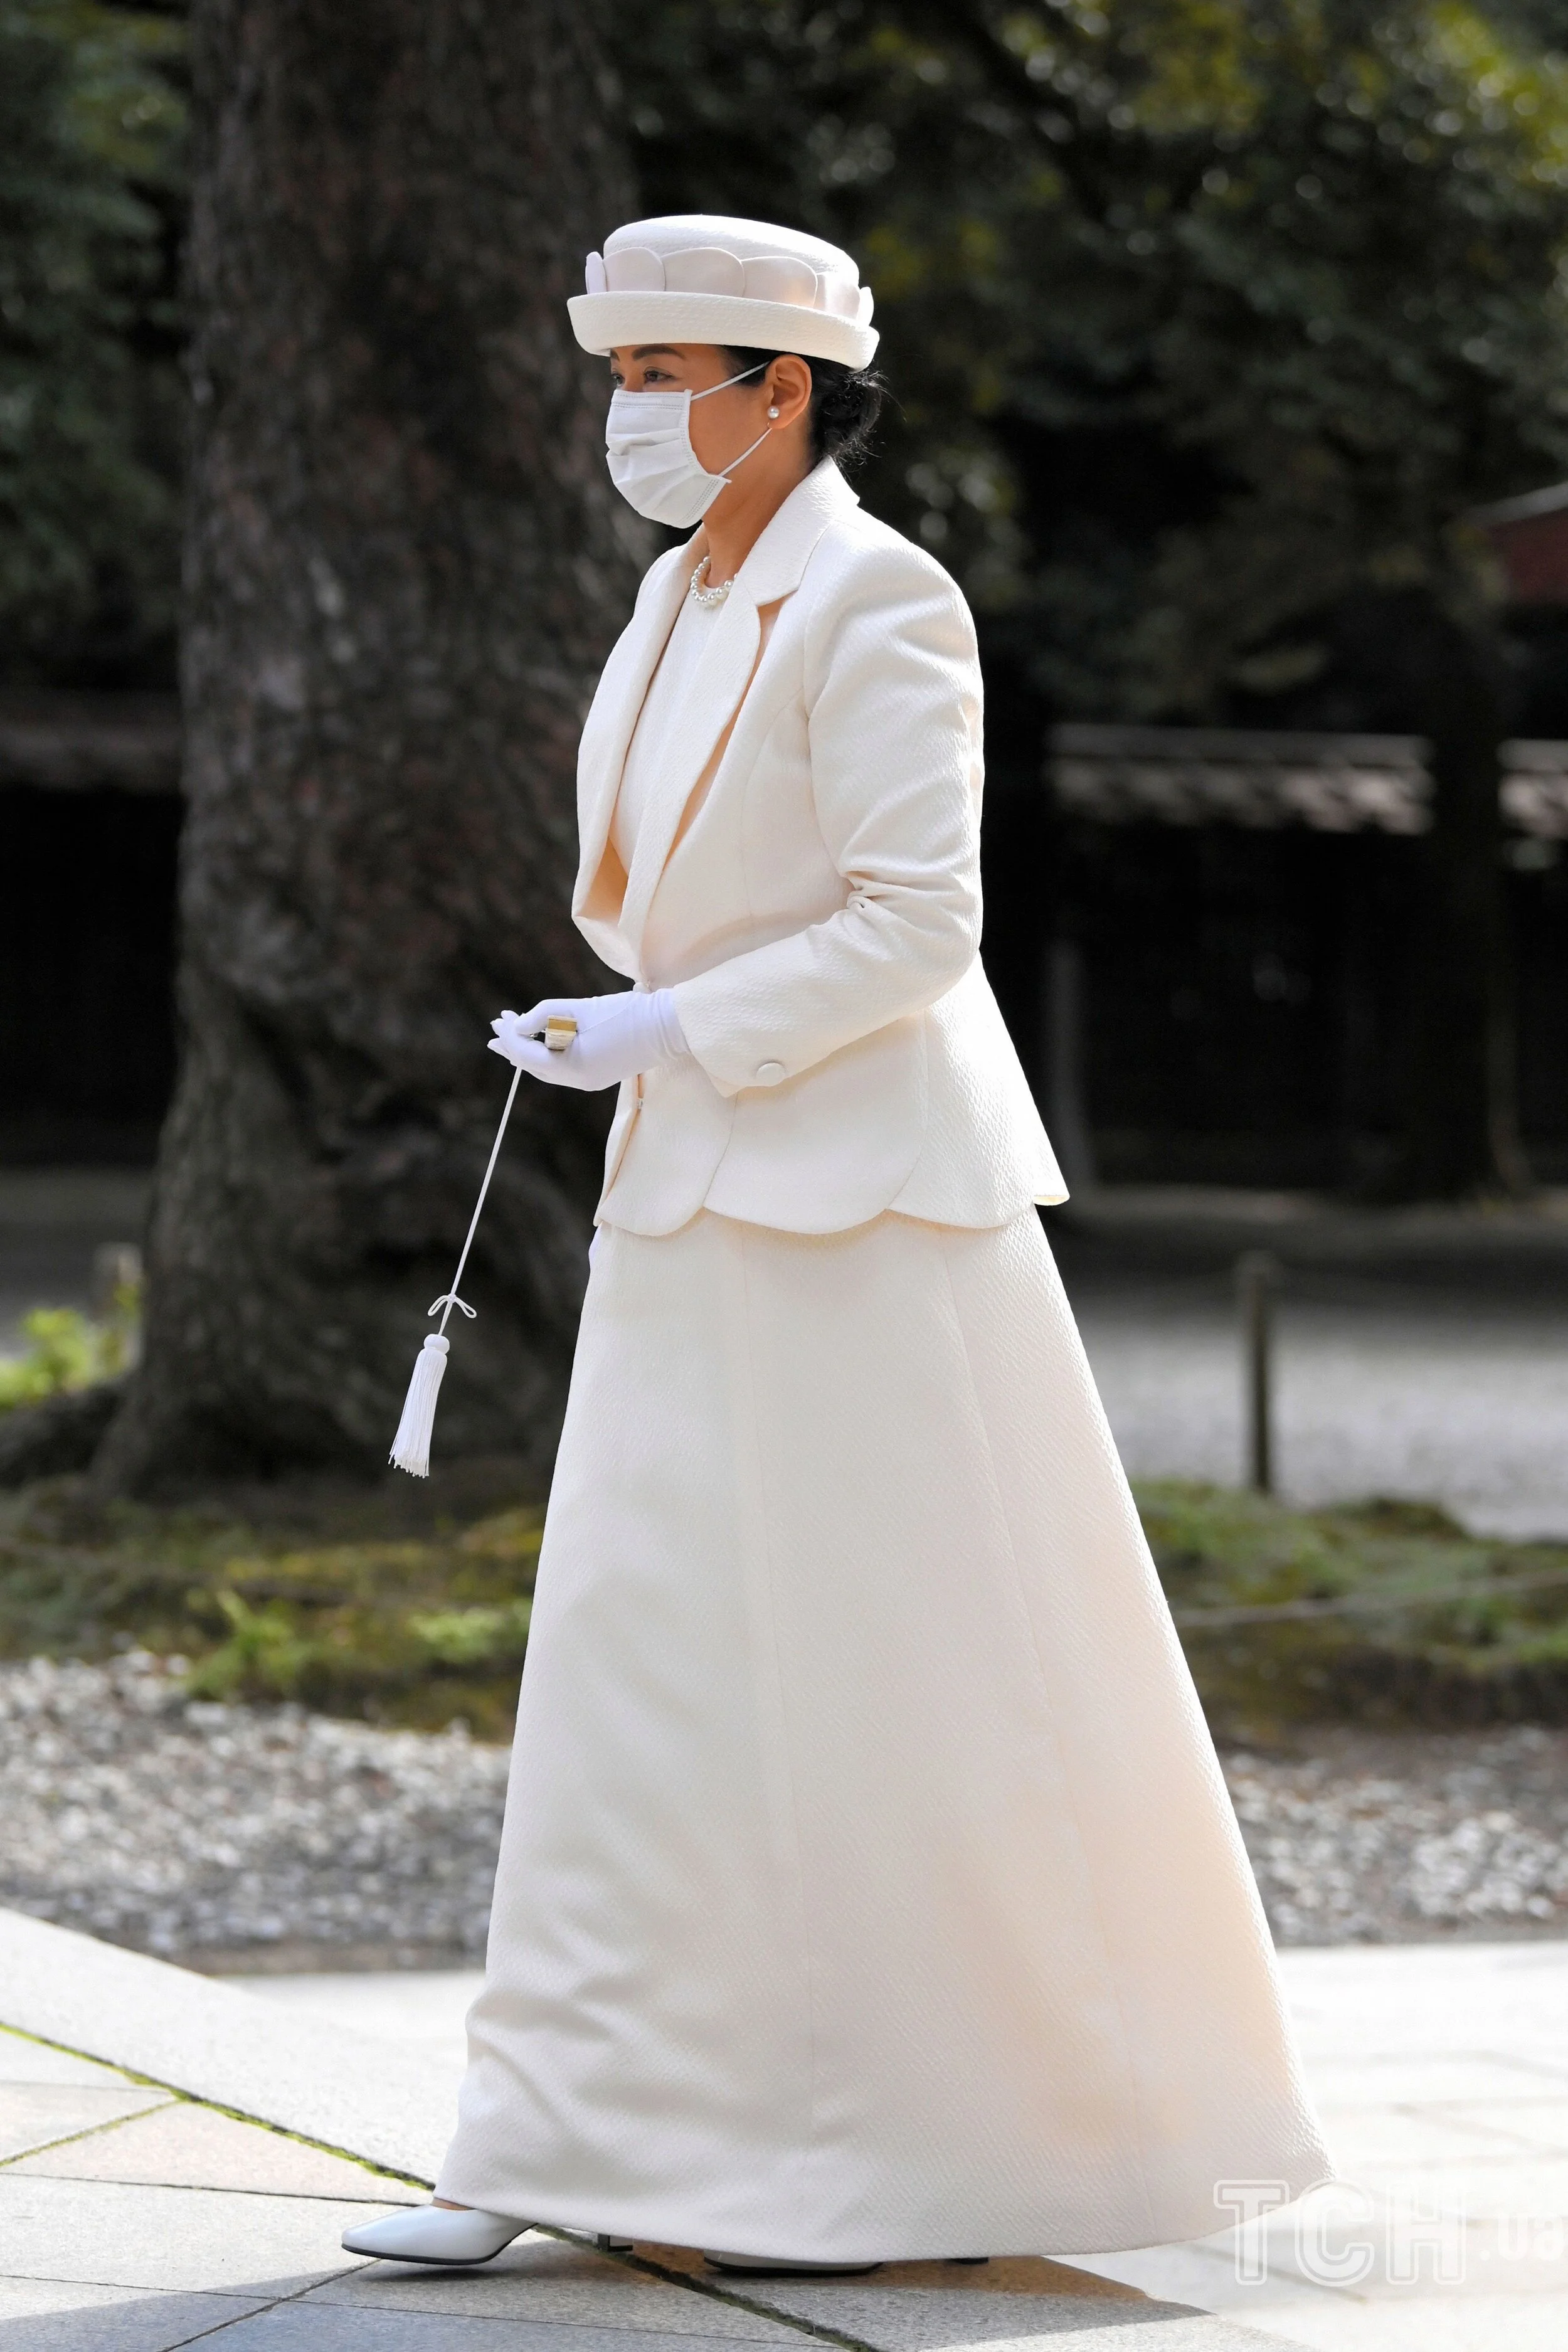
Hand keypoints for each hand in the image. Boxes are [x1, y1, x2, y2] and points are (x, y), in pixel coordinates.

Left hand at [487, 991, 687, 1091]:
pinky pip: (564, 1069)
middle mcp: (578, 1081)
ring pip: (549, 1070)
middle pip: (534, 1066)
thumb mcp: (579, 1008)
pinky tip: (541, 1045)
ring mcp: (590, 1081)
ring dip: (529, 1051)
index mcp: (572, 1068)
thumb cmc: (626, 1013)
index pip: (528, 1054)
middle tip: (495, 1029)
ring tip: (510, 1037)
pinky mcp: (599, 1075)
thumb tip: (520, 1026)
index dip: (510, 1037)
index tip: (499, 1020)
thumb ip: (544, 1015)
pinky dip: (548, 1056)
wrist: (668, 1027)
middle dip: (514, 1046)